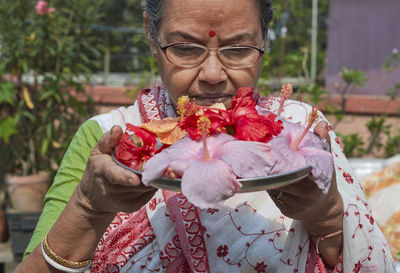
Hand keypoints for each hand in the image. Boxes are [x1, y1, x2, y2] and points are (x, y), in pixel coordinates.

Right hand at [73, 125, 156, 215]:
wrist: (94, 200)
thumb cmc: (97, 171)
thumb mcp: (97, 153)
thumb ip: (108, 140)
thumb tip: (118, 128)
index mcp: (104, 172)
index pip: (115, 176)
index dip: (126, 177)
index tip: (135, 179)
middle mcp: (114, 190)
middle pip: (139, 181)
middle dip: (151, 170)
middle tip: (161, 158)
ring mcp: (125, 200)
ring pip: (147, 186)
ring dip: (154, 175)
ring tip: (156, 164)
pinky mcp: (134, 206)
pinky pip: (150, 191)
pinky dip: (152, 182)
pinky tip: (149, 175)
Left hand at [268, 121, 342, 265]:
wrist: (325, 209)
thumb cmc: (323, 179)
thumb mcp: (326, 160)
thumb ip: (322, 141)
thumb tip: (321, 124)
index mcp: (315, 179)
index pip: (293, 169)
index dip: (280, 160)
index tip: (272, 149)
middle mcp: (305, 194)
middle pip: (280, 177)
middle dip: (271, 167)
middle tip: (262, 154)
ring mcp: (295, 204)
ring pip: (274, 186)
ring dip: (268, 176)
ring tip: (266, 165)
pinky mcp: (286, 210)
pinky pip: (273, 195)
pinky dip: (270, 185)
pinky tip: (270, 179)